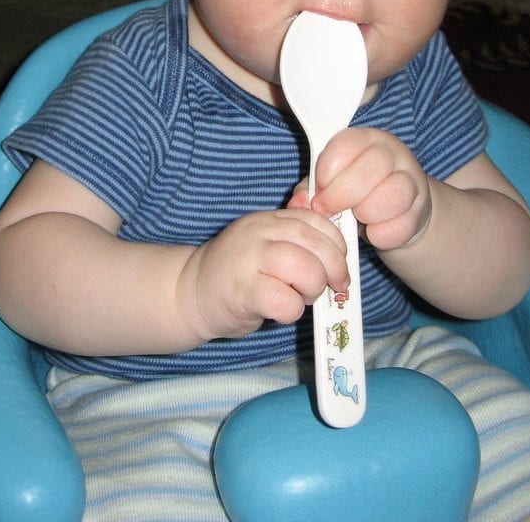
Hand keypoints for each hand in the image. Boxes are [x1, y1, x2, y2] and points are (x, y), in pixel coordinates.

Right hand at [177, 209, 349, 341]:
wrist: (190, 292)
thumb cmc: (238, 273)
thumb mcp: (265, 244)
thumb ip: (295, 239)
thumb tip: (338, 245)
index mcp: (269, 219)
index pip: (317, 220)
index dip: (337, 244)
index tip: (339, 264)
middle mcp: (259, 232)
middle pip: (316, 244)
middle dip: (334, 269)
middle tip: (333, 287)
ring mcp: (249, 258)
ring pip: (305, 269)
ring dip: (313, 289)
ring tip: (301, 297)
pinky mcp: (242, 290)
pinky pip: (285, 301)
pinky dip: (292, 311)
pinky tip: (280, 311)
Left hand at [288, 128, 431, 251]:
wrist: (396, 212)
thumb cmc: (353, 193)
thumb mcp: (328, 185)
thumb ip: (308, 190)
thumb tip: (297, 204)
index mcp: (363, 139)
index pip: (345, 144)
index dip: (327, 171)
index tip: (318, 190)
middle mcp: (391, 152)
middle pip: (369, 169)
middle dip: (341, 196)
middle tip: (329, 210)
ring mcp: (410, 179)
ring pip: (392, 195)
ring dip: (367, 213)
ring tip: (358, 217)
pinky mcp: (421, 208)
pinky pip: (402, 224)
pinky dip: (382, 234)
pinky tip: (374, 232)